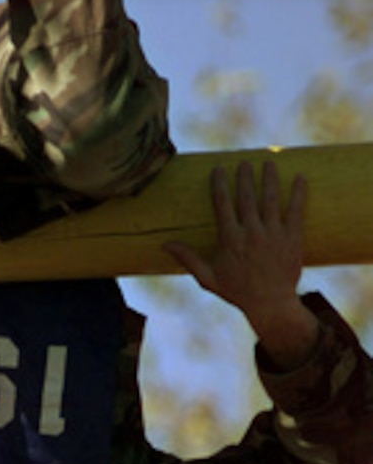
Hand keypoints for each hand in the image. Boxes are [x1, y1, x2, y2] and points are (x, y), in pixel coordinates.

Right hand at [163, 161, 318, 369]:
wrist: (270, 303)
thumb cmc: (236, 290)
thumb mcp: (208, 277)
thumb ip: (188, 258)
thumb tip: (165, 244)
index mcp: (230, 239)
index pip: (223, 205)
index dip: (220, 185)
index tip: (218, 169)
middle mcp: (251, 233)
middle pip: (247, 197)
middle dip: (244, 176)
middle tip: (243, 161)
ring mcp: (273, 234)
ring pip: (270, 199)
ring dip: (269, 178)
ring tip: (267, 162)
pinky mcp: (292, 237)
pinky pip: (295, 210)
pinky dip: (297, 193)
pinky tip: (298, 177)